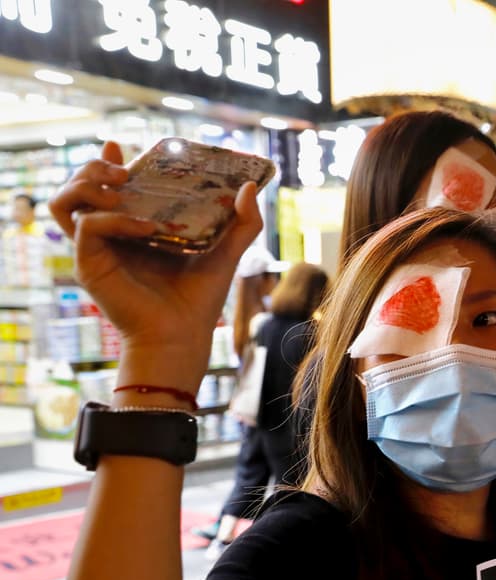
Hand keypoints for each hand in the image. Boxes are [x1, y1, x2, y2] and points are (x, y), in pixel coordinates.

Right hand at [49, 142, 262, 391]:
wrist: (183, 336)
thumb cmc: (200, 300)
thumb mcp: (228, 252)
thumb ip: (243, 222)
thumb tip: (250, 186)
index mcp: (132, 227)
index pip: (106, 186)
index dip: (106, 162)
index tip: (121, 147)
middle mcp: (109, 235)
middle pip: (78, 186)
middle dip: (94, 167)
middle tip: (124, 169)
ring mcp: (96, 249)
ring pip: (64, 201)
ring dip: (86, 184)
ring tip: (121, 186)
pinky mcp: (90, 264)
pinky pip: (87, 226)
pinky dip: (114, 218)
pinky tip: (145, 226)